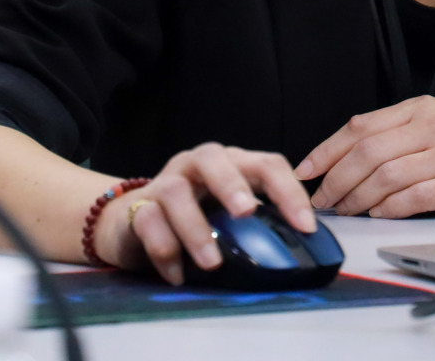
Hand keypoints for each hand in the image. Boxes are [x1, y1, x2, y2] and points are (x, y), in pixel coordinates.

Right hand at [97, 143, 315, 284]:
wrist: (129, 220)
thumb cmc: (192, 216)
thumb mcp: (227, 214)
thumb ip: (254, 223)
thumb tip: (295, 254)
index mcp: (230, 163)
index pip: (265, 164)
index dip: (288, 191)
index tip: (305, 226)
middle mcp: (197, 165)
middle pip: (214, 159)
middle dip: (232, 185)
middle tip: (247, 212)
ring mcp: (164, 182)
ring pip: (176, 192)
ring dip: (195, 228)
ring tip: (211, 263)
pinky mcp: (138, 208)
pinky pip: (149, 223)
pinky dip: (165, 250)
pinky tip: (178, 275)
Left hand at [294, 96, 434, 218]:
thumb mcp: (434, 124)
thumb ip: (394, 133)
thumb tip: (343, 157)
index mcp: (420, 108)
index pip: (361, 126)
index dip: (327, 150)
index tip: (306, 170)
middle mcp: (432, 126)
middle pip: (368, 153)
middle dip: (336, 180)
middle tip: (322, 199)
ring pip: (387, 176)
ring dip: (358, 198)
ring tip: (346, 210)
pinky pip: (415, 197)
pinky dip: (390, 208)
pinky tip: (378, 214)